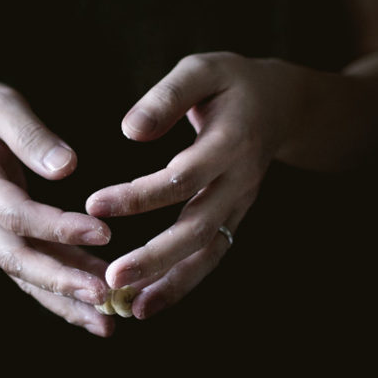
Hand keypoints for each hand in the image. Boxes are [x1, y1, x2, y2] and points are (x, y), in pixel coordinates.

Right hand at [0, 77, 114, 333]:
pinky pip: (30, 270)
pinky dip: (61, 290)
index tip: (103, 233)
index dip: (57, 227)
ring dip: (64, 302)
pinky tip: (97, 303)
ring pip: (24, 275)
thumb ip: (30, 134)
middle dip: (61, 283)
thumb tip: (67, 167)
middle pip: (17, 259)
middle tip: (105, 298)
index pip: (15, 213)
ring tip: (106, 323)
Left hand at [85, 53, 304, 317]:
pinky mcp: (233, 220)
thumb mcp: (202, 70)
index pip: (183, 176)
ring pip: (207, 253)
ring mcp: (239, 206)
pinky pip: (209, 258)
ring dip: (170, 283)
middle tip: (113, 276)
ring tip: (131, 307)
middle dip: (155, 256)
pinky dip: (180, 285)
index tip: (94, 204)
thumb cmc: (231, 83)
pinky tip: (146, 304)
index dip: (140, 194)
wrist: (283, 105)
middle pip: (198, 227)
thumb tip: (130, 131)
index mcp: (230, 142)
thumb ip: (167, 97)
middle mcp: (238, 182)